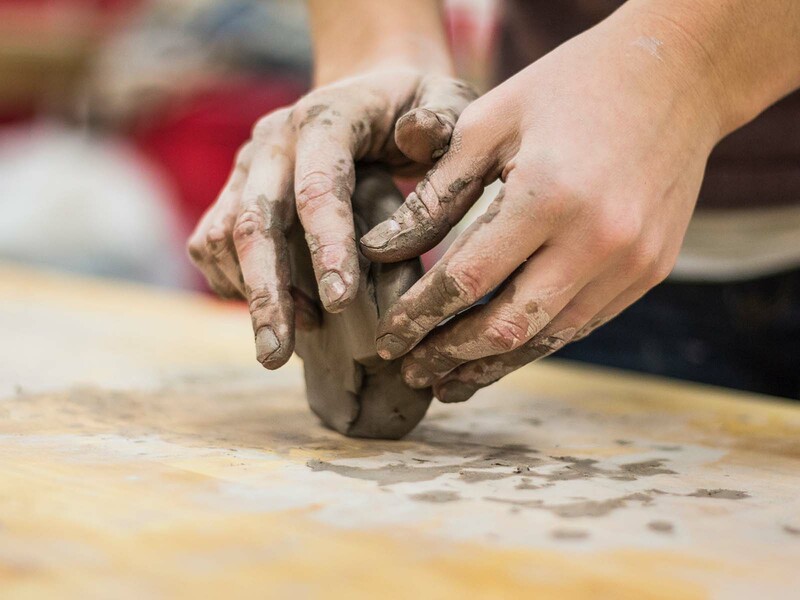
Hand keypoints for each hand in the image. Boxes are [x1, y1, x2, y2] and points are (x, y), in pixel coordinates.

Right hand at [187, 68, 475, 368]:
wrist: (367, 91)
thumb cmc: (414, 106)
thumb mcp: (445, 99)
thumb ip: (442, 119)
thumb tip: (416, 137)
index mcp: (326, 119)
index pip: (319, 186)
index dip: (327, 246)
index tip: (341, 304)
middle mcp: (273, 141)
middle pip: (254, 220)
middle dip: (266, 292)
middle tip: (276, 356)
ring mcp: (247, 166)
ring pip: (222, 236)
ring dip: (249, 294)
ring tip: (285, 343)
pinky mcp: (233, 191)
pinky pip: (212, 243)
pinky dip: (233, 283)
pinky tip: (272, 311)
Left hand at [361, 15, 723, 401]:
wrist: (676, 76)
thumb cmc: (568, 89)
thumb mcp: (489, 122)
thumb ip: (435, 193)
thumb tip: (380, 250)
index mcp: (548, 195)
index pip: (466, 279)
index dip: (418, 316)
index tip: (385, 339)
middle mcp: (597, 240)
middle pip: (506, 325)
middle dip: (449, 355)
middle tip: (409, 371)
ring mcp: (632, 262)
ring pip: (548, 338)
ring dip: (492, 365)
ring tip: (448, 382)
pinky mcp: (651, 270)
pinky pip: (583, 323)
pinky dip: (536, 341)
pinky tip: (502, 351)